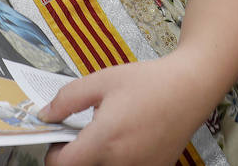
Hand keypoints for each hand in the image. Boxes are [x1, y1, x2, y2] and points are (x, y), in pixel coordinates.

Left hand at [40, 59, 206, 165]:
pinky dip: (118, 161)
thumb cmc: (148, 82)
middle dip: (76, 156)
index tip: (59, 140)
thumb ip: (67, 99)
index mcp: (104, 141)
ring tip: (109, 135)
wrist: (191, 88)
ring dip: (97, 159)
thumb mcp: (102, 80)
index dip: (53, 154)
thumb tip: (46, 116)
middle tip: (82, 135)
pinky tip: (128, 140)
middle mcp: (120, 164)